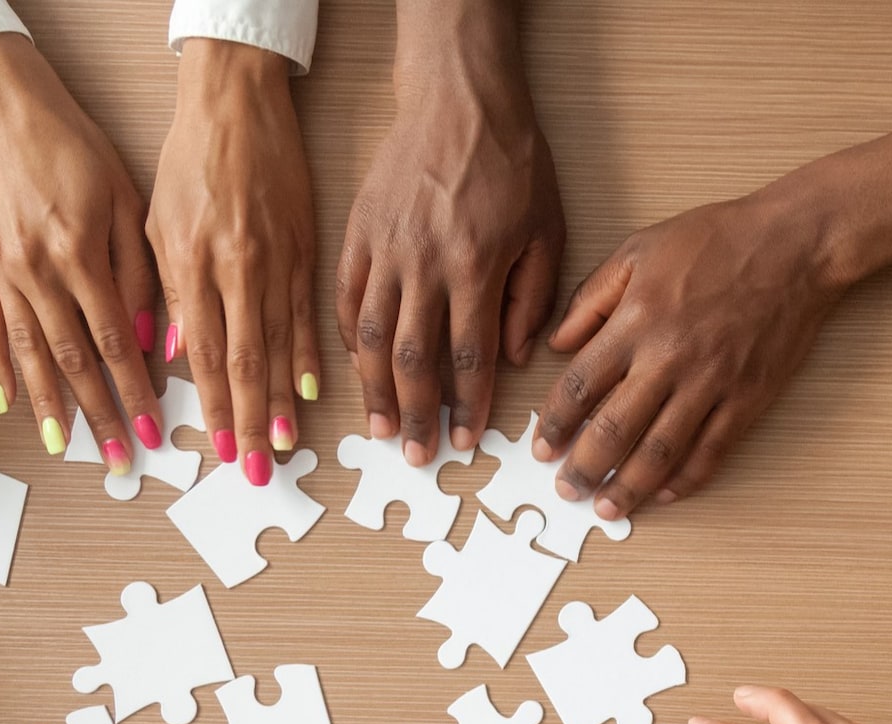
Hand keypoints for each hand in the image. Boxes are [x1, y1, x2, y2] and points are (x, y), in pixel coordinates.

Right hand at [0, 34, 157, 470]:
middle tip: (121, 458)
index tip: (157, 429)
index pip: (116, 341)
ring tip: (68, 448)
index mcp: (82, 254)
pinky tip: (14, 404)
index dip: (136, 391)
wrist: (3, 108)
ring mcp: (0, 271)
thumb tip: (152, 339)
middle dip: (101, 413)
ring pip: (29, 354)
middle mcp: (37, 269)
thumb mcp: (128, 200)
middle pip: (74, 359)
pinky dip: (0, 369)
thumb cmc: (77, 148)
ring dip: (52, 406)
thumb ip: (140, 271)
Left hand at [149, 37, 318, 487]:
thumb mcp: (158, 223)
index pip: (205, 355)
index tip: (215, 452)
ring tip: (285, 444)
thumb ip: (168, 292)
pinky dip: (309, 352)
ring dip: (281, 400)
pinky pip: (306, 312)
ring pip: (278, 344)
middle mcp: (236, 270)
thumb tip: (176, 356)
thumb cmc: (191, 158)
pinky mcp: (303, 248)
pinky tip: (314, 388)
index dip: (213, 409)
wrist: (238, 102)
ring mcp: (275, 261)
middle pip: (245, 362)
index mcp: (192, 265)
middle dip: (247, 422)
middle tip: (251, 470)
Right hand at [335, 0, 563, 461]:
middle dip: (415, 414)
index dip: (466, 406)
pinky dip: (346, 339)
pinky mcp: (357, 232)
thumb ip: (531, 299)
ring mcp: (384, 249)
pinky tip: (354, 369)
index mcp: (475, 267)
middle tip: (416, 455)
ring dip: (374, 391)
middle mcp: (424, 264)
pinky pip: (345, 297)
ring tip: (381, 429)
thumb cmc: (513, 163)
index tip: (464, 440)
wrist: (459, 100)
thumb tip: (514, 358)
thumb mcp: (546, 229)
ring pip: (368, 336)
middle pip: (413, 359)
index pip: (468, 356)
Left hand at [533, 120, 891, 518]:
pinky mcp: (747, 399)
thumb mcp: (639, 251)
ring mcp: (711, 384)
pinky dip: (686, 479)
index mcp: (636, 321)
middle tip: (567, 490)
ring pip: (660, 452)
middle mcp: (669, 359)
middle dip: (584, 468)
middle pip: (614, 430)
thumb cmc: (719, 239)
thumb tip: (558, 344)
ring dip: (628, 487)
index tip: (541, 447)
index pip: (581, 386)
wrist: (795, 246)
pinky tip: (666, 493)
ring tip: (608, 507)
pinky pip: (711, 451)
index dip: (555, 424)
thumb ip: (593, 299)